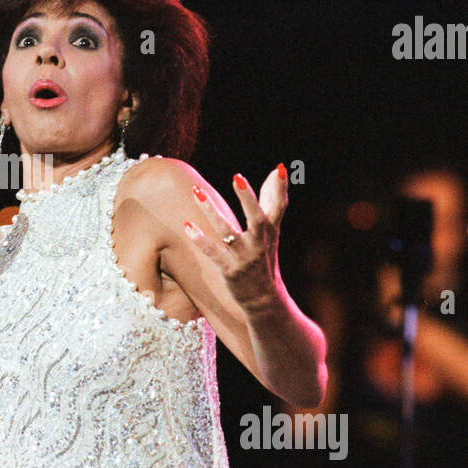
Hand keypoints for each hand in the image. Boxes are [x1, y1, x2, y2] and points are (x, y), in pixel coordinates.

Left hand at [183, 163, 288, 311]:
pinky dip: (200, 240)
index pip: (278, 207)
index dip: (280, 188)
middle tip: (237, 176)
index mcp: (270, 231)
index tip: (279, 168)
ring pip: (228, 232)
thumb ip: (271, 200)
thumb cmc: (265, 258)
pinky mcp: (230, 271)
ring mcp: (245, 257)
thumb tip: (277, 169)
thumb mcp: (271, 231)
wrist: (264, 299)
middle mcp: (260, 243)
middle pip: (256, 218)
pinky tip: (187, 225)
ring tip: (197, 191)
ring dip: (212, 212)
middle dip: (247, 198)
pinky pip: (213, 253)